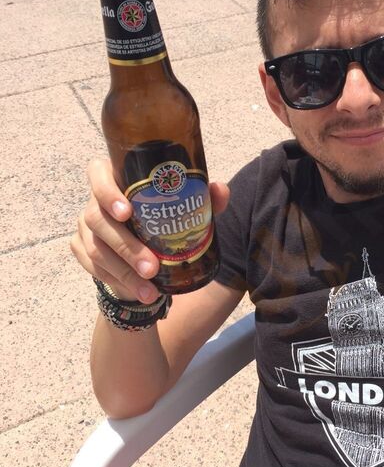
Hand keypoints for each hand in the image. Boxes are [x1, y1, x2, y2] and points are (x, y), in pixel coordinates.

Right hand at [70, 157, 229, 302]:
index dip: (106, 191)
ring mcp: (84, 227)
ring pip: (96, 249)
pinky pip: (93, 267)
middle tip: (152, 267)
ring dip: (125, 271)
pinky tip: (139, 292)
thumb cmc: (163, 221)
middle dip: (126, 246)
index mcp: (115, 180)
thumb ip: (202, 199)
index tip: (127, 213)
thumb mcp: (184, 210)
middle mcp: (94, 202)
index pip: (98, 174)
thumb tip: (220, 190)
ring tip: (150, 288)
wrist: (143, 252)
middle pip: (98, 219)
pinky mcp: (79, 249)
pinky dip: (118, 281)